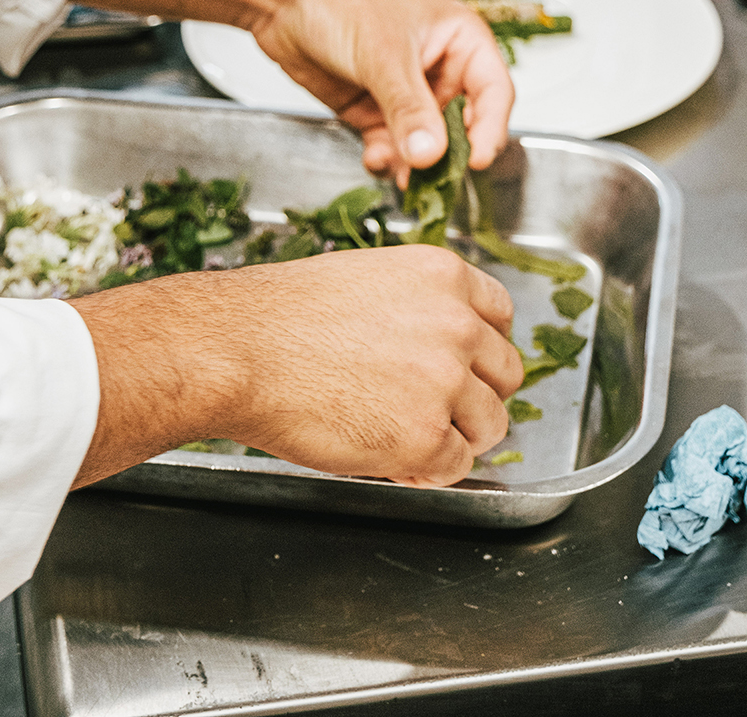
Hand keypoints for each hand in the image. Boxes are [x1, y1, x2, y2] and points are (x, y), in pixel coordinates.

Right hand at [69, 244, 522, 487]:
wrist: (240, 349)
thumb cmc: (280, 316)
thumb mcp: (364, 280)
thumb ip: (415, 306)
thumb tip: (437, 344)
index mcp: (443, 275)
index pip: (501, 314)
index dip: (483, 347)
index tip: (467, 365)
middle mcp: (457, 324)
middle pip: (506, 373)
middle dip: (477, 396)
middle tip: (437, 409)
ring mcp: (446, 381)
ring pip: (490, 424)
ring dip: (457, 436)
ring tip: (407, 435)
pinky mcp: (426, 437)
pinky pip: (455, 466)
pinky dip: (428, 471)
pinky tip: (392, 457)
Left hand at [249, 0, 514, 183]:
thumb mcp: (383, 54)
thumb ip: (409, 108)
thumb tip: (432, 154)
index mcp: (460, 38)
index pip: (494, 93)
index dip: (491, 130)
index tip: (476, 162)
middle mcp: (438, 65)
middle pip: (462, 125)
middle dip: (448, 154)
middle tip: (434, 180)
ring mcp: (404, 88)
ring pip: (425, 141)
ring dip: (414, 163)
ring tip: (400, 176)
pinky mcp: (372, 105)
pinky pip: (392, 143)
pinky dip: (387, 157)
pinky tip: (375, 159)